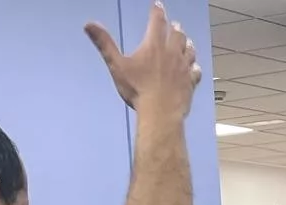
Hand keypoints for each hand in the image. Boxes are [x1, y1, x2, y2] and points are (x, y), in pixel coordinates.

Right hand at [85, 3, 201, 118]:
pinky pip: (196, 71)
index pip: (157, 22)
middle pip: (177, 35)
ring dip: (187, 44)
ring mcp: (184, 68)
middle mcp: (172, 53)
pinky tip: (195, 67)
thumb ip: (104, 44)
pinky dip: (195, 67)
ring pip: (189, 51)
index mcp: (154, 46)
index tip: (158, 4)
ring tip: (187, 41)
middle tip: (174, 24)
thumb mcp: (116, 65)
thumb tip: (89, 24)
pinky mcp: (191, 82)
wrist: (160, 112)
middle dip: (174, 27)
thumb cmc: (137, 89)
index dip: (157, 11)